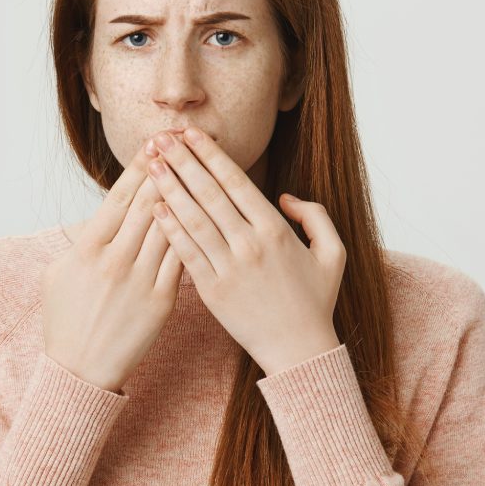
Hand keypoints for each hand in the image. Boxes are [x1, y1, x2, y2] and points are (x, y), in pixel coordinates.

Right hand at [39, 138, 184, 391]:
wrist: (80, 371)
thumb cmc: (66, 320)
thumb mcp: (59, 273)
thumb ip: (83, 240)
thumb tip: (104, 213)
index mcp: (88, 247)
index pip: (121, 196)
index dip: (140, 166)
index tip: (155, 142)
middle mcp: (116, 259)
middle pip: (150, 202)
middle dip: (168, 168)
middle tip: (184, 141)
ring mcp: (141, 279)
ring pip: (171, 225)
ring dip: (187, 193)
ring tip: (201, 167)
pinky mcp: (162, 299)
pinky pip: (182, 257)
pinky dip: (194, 232)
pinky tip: (208, 212)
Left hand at [144, 126, 345, 376]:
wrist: (299, 352)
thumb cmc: (316, 301)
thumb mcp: (333, 253)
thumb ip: (315, 216)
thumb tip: (285, 197)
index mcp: (276, 230)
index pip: (235, 181)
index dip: (210, 154)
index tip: (190, 134)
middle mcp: (249, 245)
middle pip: (208, 193)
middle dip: (182, 161)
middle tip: (159, 138)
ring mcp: (228, 268)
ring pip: (192, 219)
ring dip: (169, 188)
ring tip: (150, 165)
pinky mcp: (212, 292)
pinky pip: (186, 253)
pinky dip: (169, 228)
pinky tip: (154, 208)